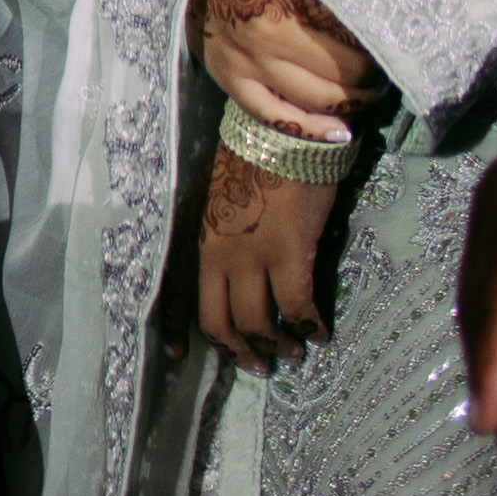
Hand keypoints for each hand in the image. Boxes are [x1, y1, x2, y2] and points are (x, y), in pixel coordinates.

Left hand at [176, 144, 351, 370]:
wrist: (279, 131)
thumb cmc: (250, 159)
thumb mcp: (215, 198)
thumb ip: (216, 234)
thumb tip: (232, 266)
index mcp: (194, 238)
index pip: (175, 293)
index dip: (176, 330)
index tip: (177, 355)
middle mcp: (215, 254)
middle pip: (218, 321)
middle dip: (238, 350)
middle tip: (258, 364)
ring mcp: (252, 255)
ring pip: (259, 323)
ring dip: (278, 345)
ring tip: (294, 352)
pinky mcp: (290, 252)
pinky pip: (299, 306)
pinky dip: (310, 327)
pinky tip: (321, 334)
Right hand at [194, 0, 383, 150]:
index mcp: (276, 21)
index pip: (344, 59)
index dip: (375, 63)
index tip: (390, 55)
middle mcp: (258, 53)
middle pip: (330, 88)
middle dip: (366, 88)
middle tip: (384, 78)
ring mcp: (242, 70)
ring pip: (307, 106)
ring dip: (345, 108)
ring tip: (366, 97)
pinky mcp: (229, 80)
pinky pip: (272, 116)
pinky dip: (308, 129)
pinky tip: (338, 131)